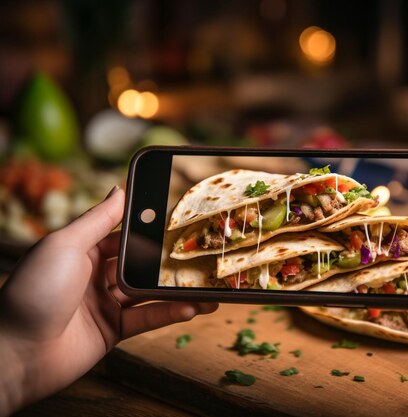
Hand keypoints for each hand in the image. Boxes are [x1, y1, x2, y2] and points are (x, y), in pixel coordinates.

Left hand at [0, 187, 218, 414]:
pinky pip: (148, 317)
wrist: (17, 354)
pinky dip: (170, 312)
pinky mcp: (114, 330)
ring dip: (178, 289)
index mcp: (81, 250)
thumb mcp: (66, 245)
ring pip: (150, 292)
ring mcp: (105, 303)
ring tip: (209, 286)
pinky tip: (192, 307)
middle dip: (169, 261)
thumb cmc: (34, 292)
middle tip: (201, 254)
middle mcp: (95, 275)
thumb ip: (98, 219)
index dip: (150, 230)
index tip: (179, 224)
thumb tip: (119, 189)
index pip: (124, 235)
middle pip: (141, 264)